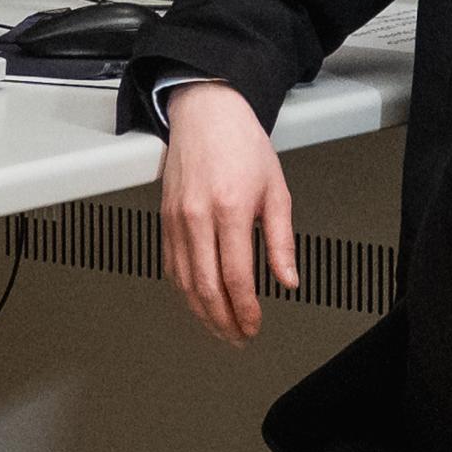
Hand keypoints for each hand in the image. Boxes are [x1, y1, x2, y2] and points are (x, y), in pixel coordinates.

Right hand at [158, 80, 295, 341]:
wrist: (206, 114)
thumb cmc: (242, 145)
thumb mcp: (276, 190)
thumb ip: (281, 240)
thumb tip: (287, 279)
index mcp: (230, 209)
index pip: (236, 276)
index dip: (245, 309)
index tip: (254, 325)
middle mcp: (197, 216)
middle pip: (206, 286)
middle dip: (223, 320)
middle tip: (239, 337)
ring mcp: (176, 219)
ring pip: (184, 282)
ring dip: (202, 312)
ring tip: (221, 328)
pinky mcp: (164, 219)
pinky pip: (171, 265)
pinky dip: (184, 291)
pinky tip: (198, 302)